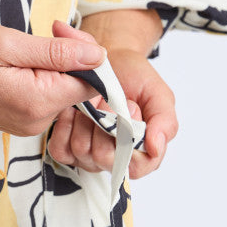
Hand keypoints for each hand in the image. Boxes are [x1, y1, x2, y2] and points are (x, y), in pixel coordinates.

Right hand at [0, 20, 101, 136]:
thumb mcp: (7, 42)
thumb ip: (56, 52)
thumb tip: (97, 57)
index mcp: (36, 103)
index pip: (91, 83)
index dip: (87, 53)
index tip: (62, 30)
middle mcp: (36, 121)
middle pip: (80, 87)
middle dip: (74, 55)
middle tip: (51, 28)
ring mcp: (28, 123)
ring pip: (64, 90)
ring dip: (57, 62)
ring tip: (30, 43)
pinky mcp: (20, 119)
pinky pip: (47, 95)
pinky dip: (43, 74)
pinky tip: (24, 59)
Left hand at [46, 19, 178, 177]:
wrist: (110, 61)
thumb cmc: (135, 80)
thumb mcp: (159, 96)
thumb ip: (165, 122)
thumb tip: (156, 147)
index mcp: (142, 155)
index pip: (136, 166)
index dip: (129, 136)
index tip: (130, 107)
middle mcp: (114, 160)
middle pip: (104, 158)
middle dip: (106, 123)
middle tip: (110, 100)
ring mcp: (88, 157)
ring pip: (82, 150)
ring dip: (86, 119)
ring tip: (94, 102)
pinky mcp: (66, 149)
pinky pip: (61, 150)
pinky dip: (66, 126)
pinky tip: (75, 110)